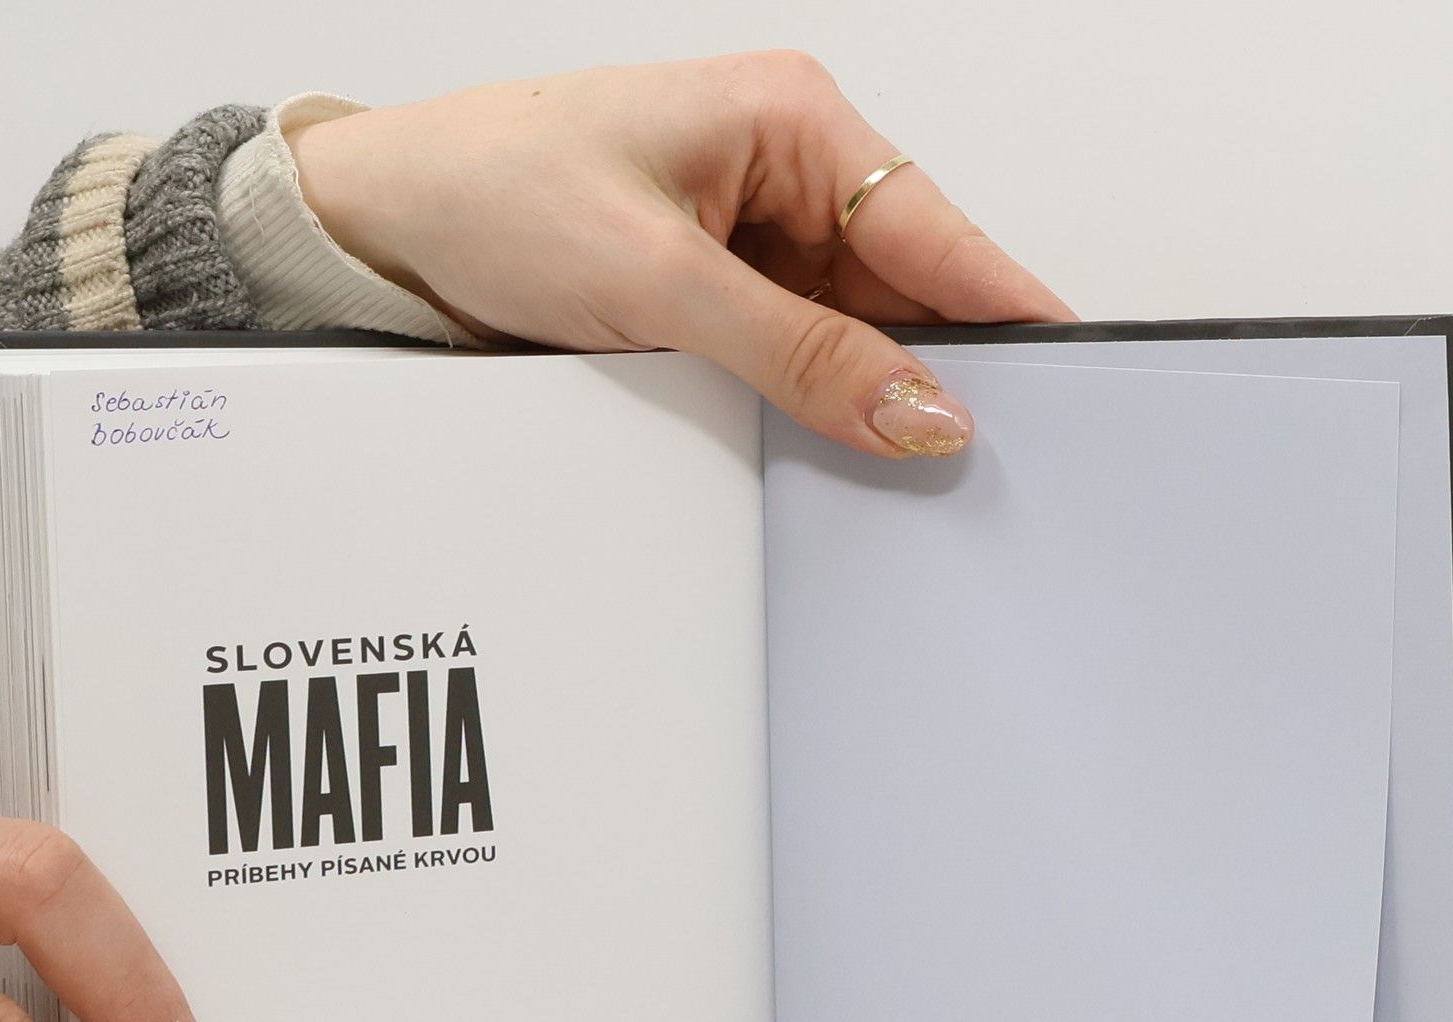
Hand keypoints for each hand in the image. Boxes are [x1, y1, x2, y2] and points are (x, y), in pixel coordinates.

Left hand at [287, 51, 1075, 457]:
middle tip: (977, 462)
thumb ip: (799, 352)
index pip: (935, 231)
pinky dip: (812, 408)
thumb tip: (919, 409)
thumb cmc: (491, 192)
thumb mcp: (658, 280)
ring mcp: (748, 239)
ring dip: (865, 400)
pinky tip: (827, 454)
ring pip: (851, 335)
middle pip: (905, 291)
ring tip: (896, 470)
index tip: (1072, 383)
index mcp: (791, 120)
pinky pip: (794, 359)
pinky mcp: (712, 296)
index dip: (1004, 313)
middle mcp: (782, 172)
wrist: (380, 229)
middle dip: (935, 371)